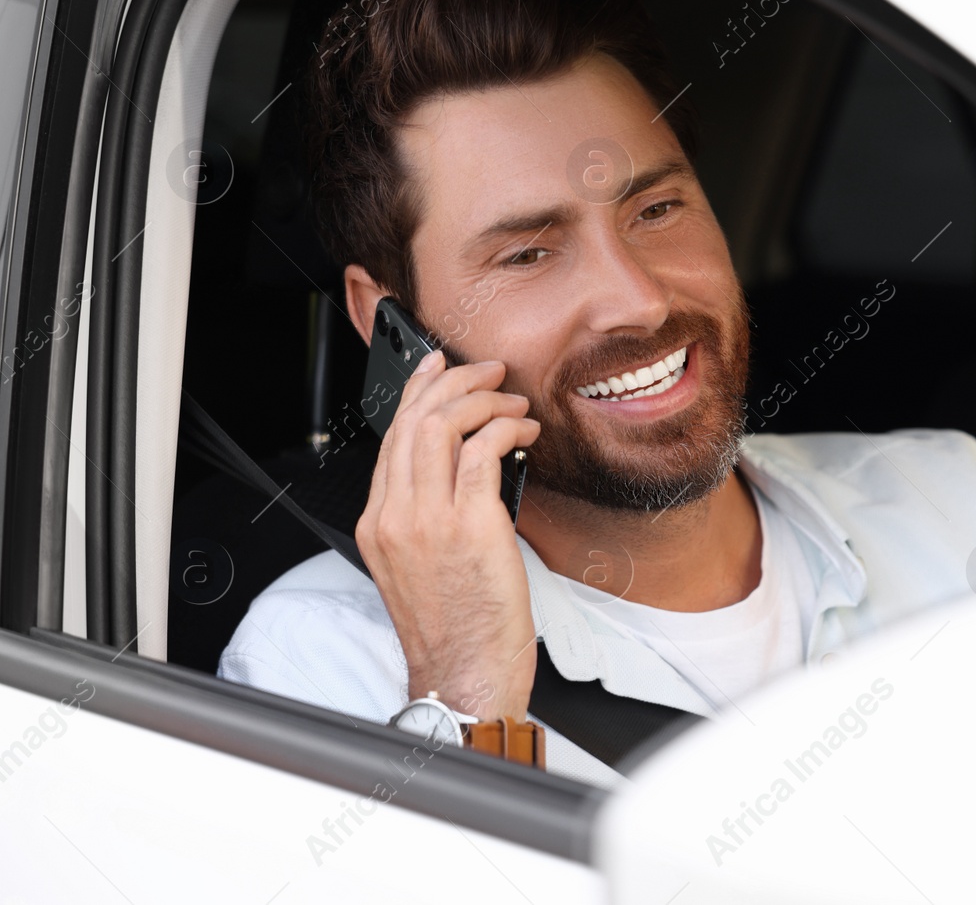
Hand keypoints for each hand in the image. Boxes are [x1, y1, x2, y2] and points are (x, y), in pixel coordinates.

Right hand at [356, 349, 541, 720]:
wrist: (463, 677)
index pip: (392, 437)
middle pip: (415, 420)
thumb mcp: (422, 567)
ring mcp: (429, 520)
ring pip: (445, 426)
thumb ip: (431, 515)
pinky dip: (508, 428)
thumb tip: (470, 465)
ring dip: (486, 400)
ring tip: (514, 402)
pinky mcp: (471, 525)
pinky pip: (484, 451)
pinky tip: (526, 432)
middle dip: (456, 382)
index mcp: (378, 524)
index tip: (439, 368)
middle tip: (490, 372)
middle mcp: (395, 516)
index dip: (418, 391)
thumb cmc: (456, 630)